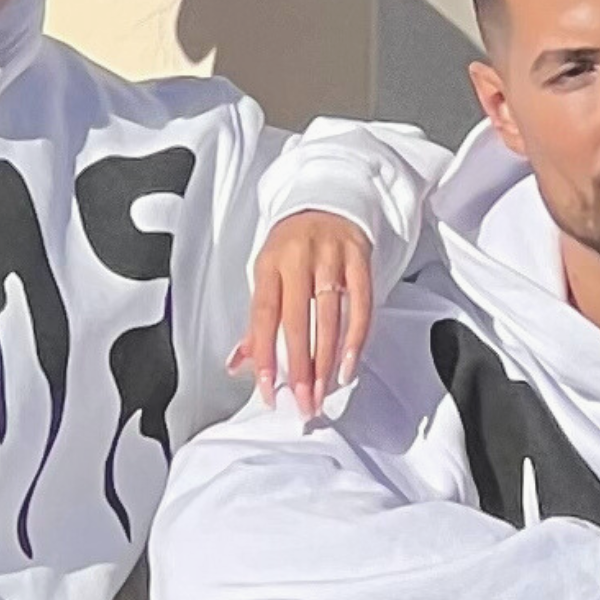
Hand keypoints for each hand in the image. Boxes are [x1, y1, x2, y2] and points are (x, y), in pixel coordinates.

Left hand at [230, 212, 377, 418]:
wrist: (327, 199)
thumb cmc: (293, 243)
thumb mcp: (267, 273)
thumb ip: (256, 322)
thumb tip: (238, 364)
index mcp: (269, 264)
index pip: (264, 316)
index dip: (265, 355)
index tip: (268, 389)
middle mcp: (298, 259)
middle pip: (297, 321)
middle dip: (300, 367)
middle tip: (303, 400)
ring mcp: (331, 258)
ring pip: (330, 317)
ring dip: (328, 360)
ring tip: (325, 390)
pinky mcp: (359, 259)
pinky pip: (362, 304)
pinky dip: (357, 338)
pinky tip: (350, 364)